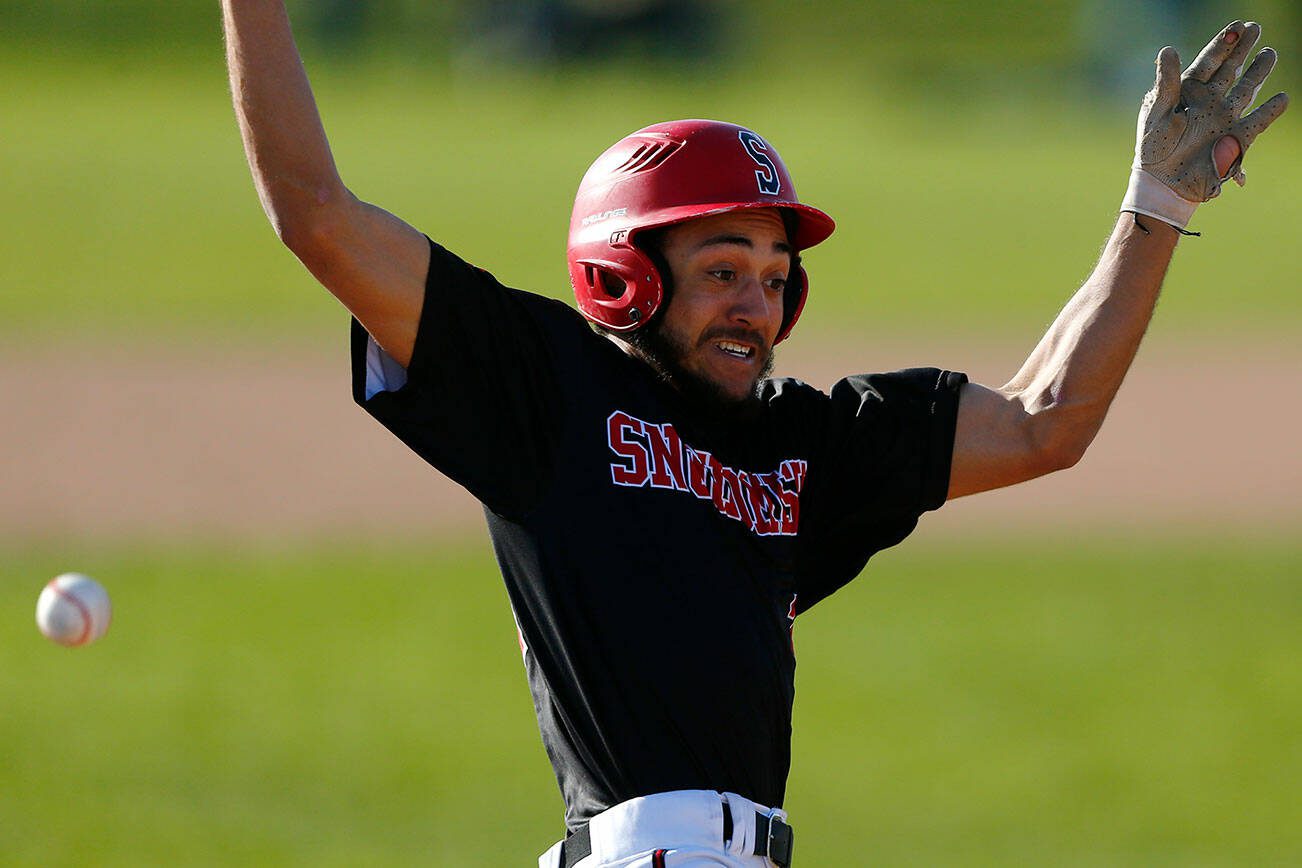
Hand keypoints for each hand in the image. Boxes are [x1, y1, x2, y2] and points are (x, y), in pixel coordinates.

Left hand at [1123, 21, 1288, 228]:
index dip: (1223, 44)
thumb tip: (1169, 49)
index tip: (1238, 26)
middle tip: (1255, 28)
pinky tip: (1281, 98)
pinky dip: (1270, 111)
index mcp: (1187, 93)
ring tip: (1270, 54)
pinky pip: (1258, 121)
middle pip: (1230, 70)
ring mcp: (1223, 118)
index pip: (1208, 62)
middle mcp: (1208, 102)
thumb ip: (1166, 82)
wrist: (1163, 183)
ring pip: (1246, 89)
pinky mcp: (1235, 138)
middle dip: (1242, 49)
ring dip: (1258, 72)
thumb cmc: (1154, 148)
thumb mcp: (1156, 113)